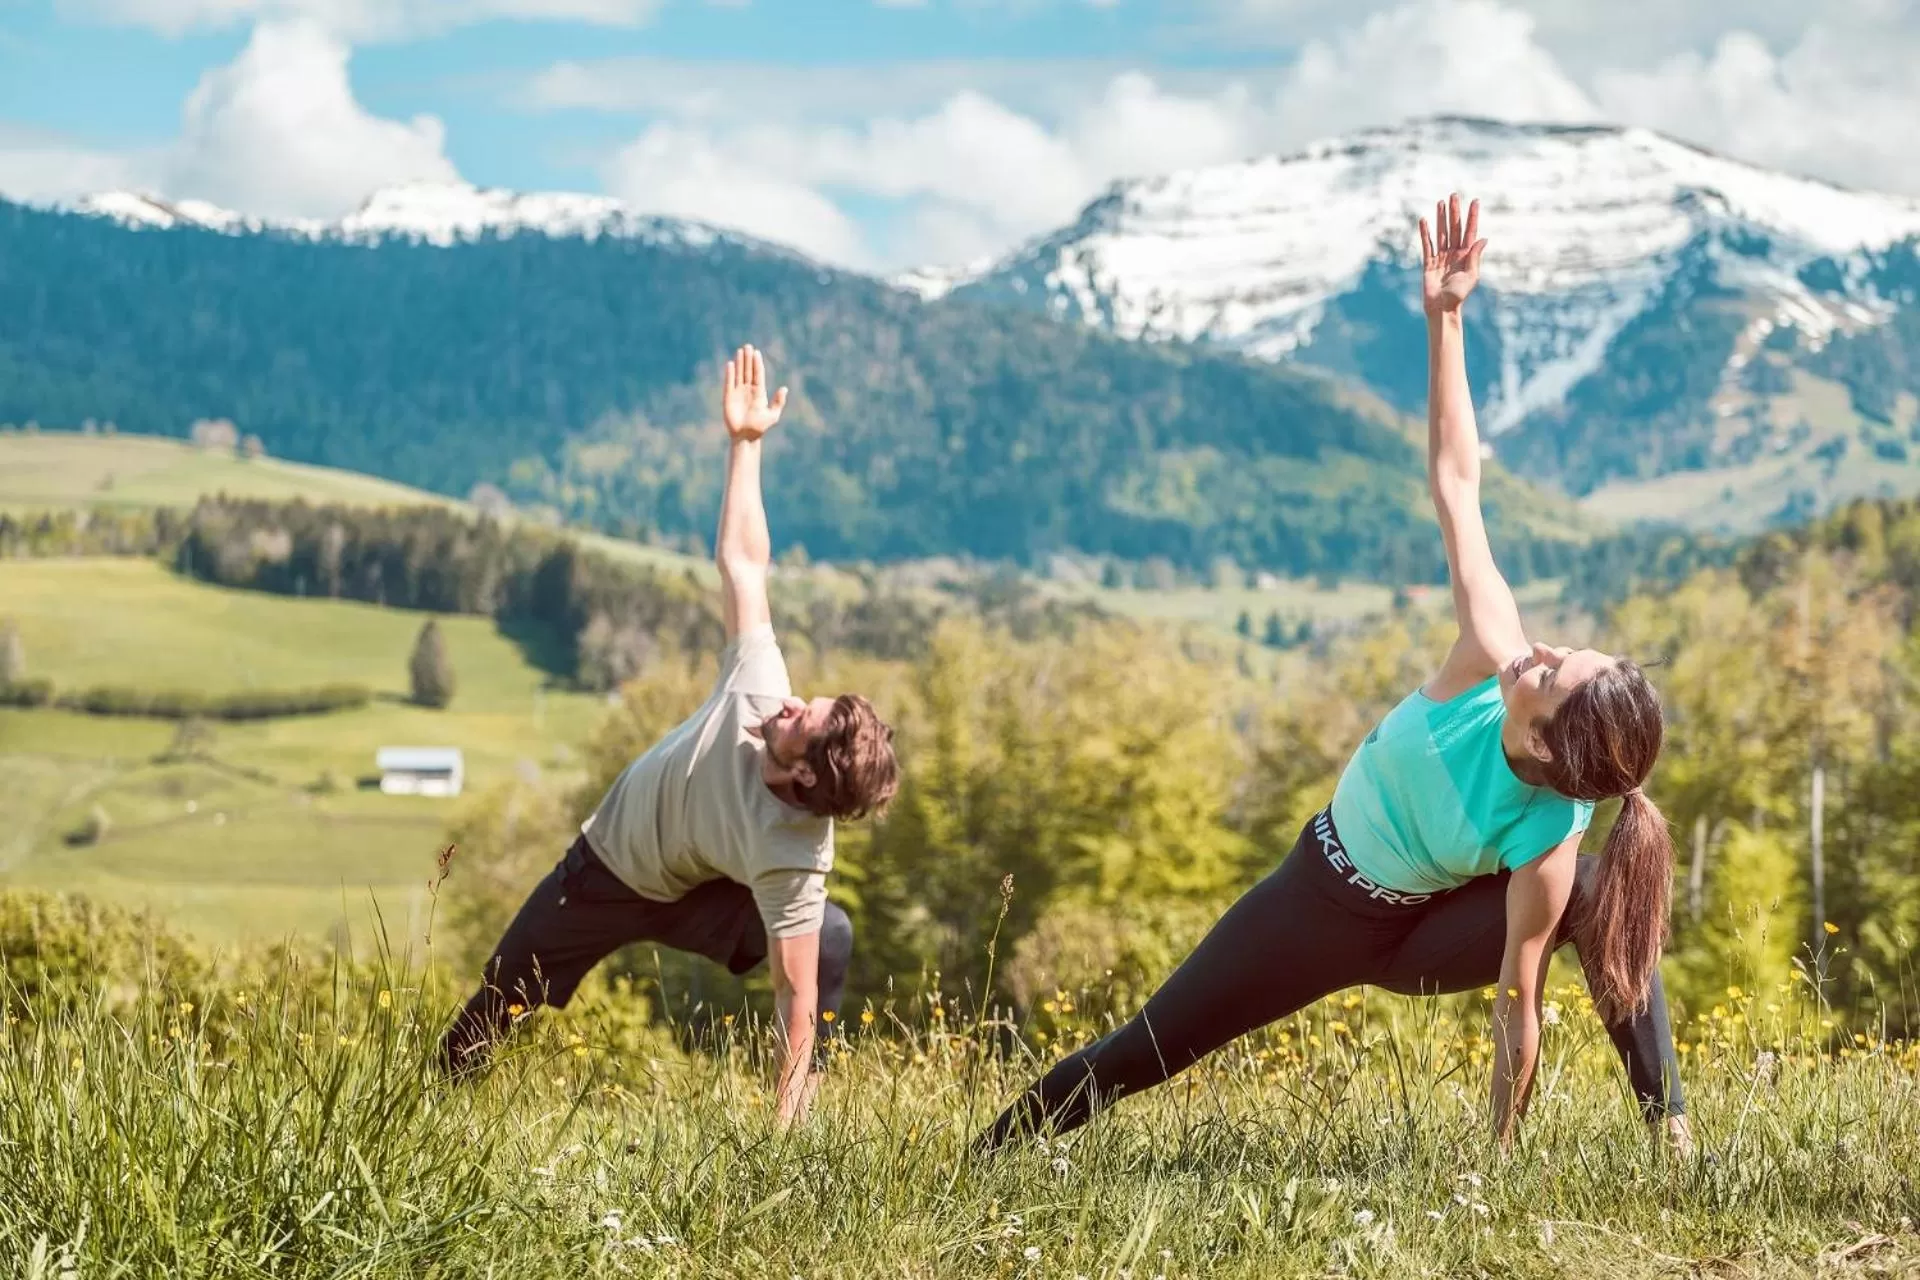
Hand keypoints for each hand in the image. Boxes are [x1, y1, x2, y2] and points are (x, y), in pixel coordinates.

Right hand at [722, 344, 788, 442]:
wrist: (746, 437)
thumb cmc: (760, 427)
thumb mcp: (773, 415)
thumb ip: (778, 402)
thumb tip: (784, 388)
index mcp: (759, 392)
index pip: (758, 374)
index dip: (757, 363)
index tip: (757, 352)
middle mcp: (748, 390)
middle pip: (748, 371)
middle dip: (748, 359)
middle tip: (748, 346)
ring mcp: (738, 392)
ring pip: (739, 374)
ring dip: (739, 363)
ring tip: (740, 351)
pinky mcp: (728, 397)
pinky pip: (729, 383)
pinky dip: (730, 374)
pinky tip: (731, 364)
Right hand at [1420, 193, 1486, 315]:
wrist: (1441, 308)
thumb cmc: (1459, 295)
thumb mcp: (1472, 276)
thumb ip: (1475, 256)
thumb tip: (1483, 238)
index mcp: (1466, 255)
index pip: (1470, 232)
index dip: (1472, 217)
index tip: (1475, 201)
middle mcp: (1454, 253)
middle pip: (1454, 228)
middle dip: (1455, 212)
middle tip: (1454, 195)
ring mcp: (1440, 257)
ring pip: (1441, 233)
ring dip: (1441, 217)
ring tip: (1441, 202)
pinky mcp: (1428, 262)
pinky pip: (1426, 244)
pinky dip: (1425, 233)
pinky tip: (1424, 221)